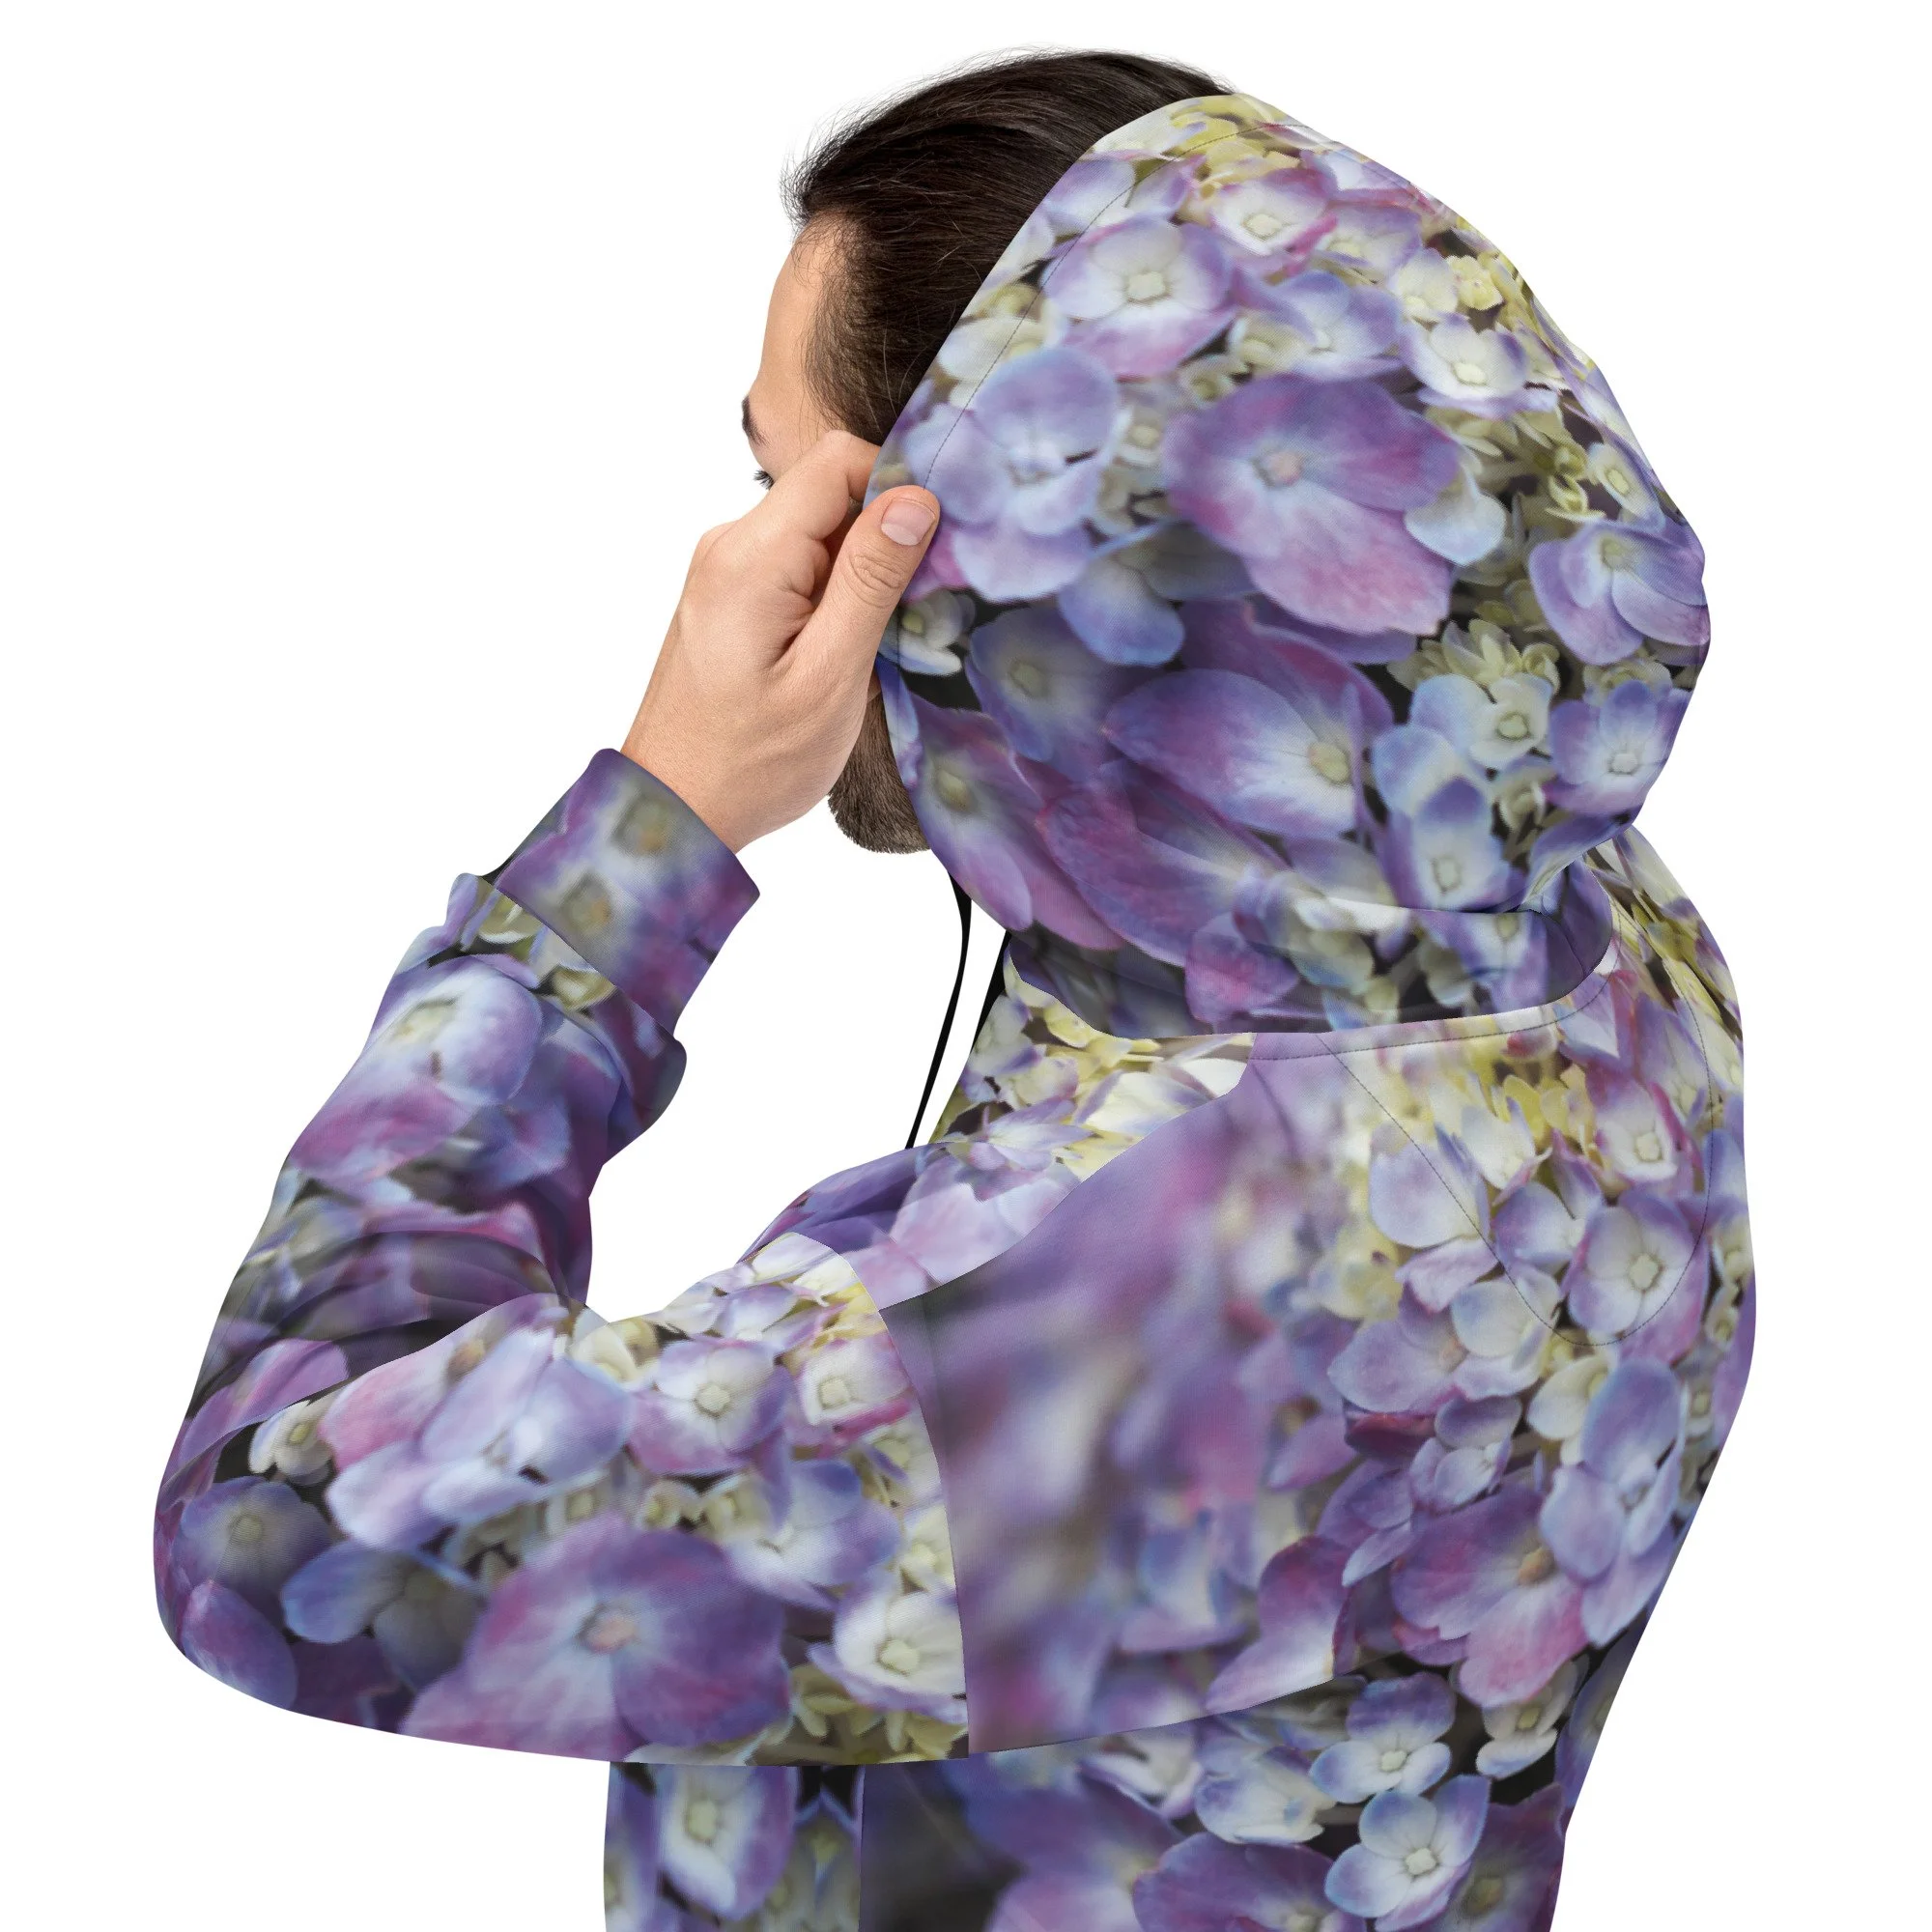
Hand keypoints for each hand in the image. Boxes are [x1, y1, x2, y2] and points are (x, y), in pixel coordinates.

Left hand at [620, 432, 938, 851]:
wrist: (674, 811)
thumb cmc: (749, 762)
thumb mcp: (829, 676)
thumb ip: (870, 581)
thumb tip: (915, 498)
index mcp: (751, 557)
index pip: (837, 460)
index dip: (896, 485)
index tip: (934, 545)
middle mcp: (730, 547)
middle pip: (831, 495)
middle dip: (883, 540)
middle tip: (908, 615)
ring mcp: (726, 571)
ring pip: (820, 534)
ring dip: (861, 578)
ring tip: (870, 649)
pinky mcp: (732, 598)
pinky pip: (799, 568)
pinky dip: (834, 600)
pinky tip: (841, 656)